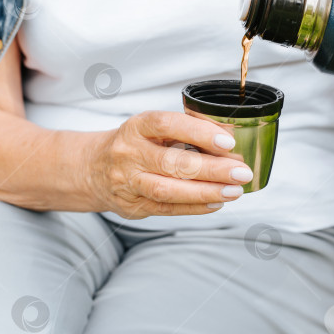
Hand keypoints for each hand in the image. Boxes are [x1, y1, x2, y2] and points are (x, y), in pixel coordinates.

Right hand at [83, 111, 252, 218]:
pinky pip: (167, 209)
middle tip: (241, 172)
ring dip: (206, 192)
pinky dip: (194, 207)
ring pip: (169, 190)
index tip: (227, 142)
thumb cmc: (134, 144)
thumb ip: (184, 131)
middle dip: (212, 169)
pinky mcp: (133, 206)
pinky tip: (216, 203)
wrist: (92, 168)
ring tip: (234, 191)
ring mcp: (128, 182)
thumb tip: (229, 142)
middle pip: (172, 163)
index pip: (167, 124)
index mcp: (137, 127)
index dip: (199, 132)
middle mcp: (129, 153)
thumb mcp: (151, 128)